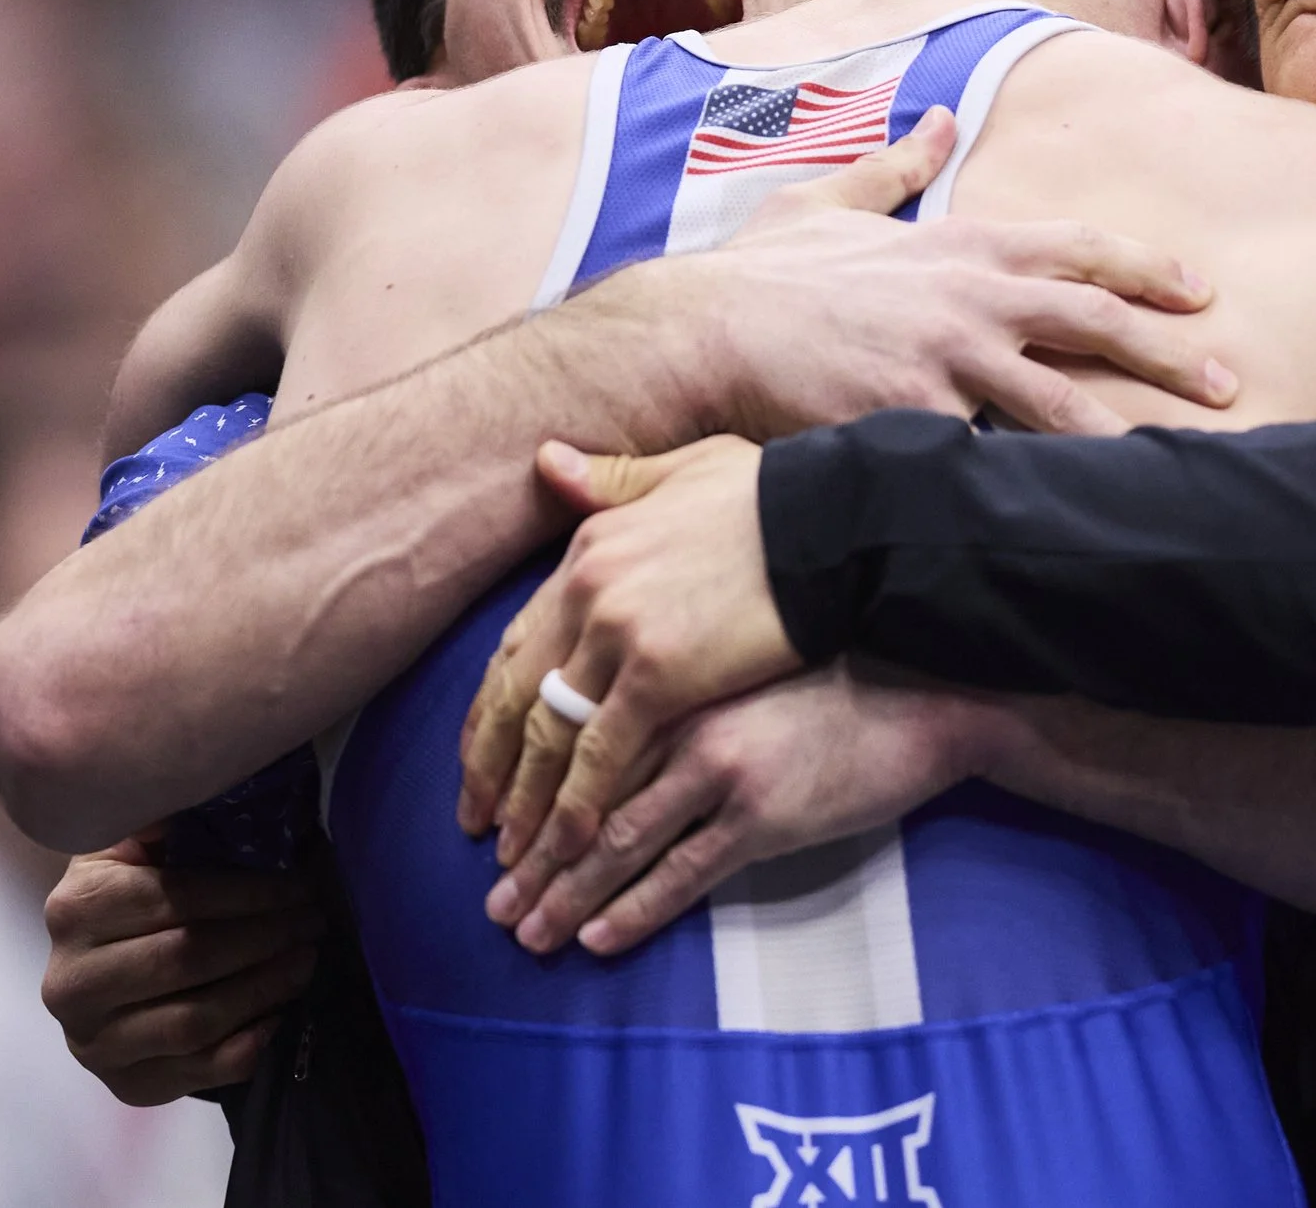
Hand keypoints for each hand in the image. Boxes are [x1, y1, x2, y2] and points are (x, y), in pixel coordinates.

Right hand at [40, 830, 322, 1104]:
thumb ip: (177, 818)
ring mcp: (92, 1042)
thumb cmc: (142, 889)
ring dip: (267, 987)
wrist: (103, 967)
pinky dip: (250, 1043)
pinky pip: (199, 1072)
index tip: (302, 884)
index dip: (250, 892)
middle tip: (315, 919)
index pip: (176, 900)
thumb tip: (233, 778)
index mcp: (75, 908)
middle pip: (188, 960)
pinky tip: (279, 1011)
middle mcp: (68, 981)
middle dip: (266, 936)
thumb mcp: (147, 843)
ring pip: (197, 1020)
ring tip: (307, 958)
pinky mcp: (123, 1087)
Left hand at [457, 436, 798, 869]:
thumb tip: (546, 459)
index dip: (495, 707)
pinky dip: (581, 804)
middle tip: (477, 824)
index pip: (520, 645)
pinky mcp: (661, 676)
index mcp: (589, 549)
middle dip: (493, 768)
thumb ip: (613, 481)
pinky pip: (602, 754)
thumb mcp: (686, 470)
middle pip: (517, 695)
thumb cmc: (780, 497)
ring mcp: (618, 633)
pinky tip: (572, 844)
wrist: (838, 519)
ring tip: (517, 855)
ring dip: (528, 801)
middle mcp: (586, 590)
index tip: (482, 756)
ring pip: (549, 734)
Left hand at [483, 660, 986, 954]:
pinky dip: (635, 909)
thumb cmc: (841, 674)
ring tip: (529, 934)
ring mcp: (721, 771)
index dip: (530, 799)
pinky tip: (598, 936)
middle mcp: (681, 721)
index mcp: (671, 679)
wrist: (925, 695)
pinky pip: (683, 873)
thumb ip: (681, 682)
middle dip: (533, 861)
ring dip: (566, 895)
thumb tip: (622, 722)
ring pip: (618, 843)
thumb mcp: (743, 661)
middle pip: (581, 801)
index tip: (497, 839)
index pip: (576, 746)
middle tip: (496, 907)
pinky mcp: (764, 816)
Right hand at [575, 106, 1235, 441]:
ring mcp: (945, 361)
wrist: (698, 331)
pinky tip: (1078, 520)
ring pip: (1059, 404)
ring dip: (1125, 436)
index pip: (1077, 248)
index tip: (1199, 291)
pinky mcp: (913, 421)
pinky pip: (988, 463)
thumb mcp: (828, 199)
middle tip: (1229, 383)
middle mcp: (967, 298)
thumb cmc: (759, 271)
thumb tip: (931, 118)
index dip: (1146, 266)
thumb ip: (893, 165)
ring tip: (1181, 469)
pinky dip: (1034, 489)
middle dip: (1169, 354)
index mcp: (958, 243)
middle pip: (1093, 322)